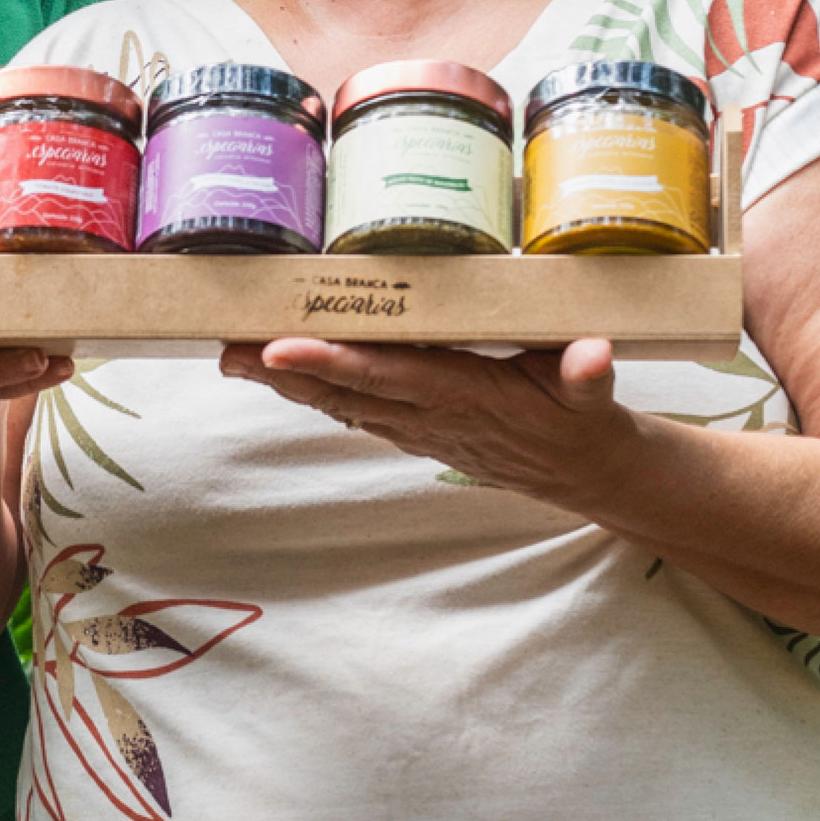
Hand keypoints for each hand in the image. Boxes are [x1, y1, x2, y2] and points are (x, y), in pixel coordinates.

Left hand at [220, 336, 637, 509]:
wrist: (586, 473)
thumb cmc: (583, 420)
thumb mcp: (592, 396)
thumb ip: (587, 374)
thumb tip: (593, 354)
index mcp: (464, 395)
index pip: (387, 375)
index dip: (333, 362)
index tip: (280, 347)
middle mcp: (429, 414)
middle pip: (344, 391)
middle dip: (284, 371)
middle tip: (226, 348)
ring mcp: (417, 426)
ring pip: (340, 401)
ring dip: (286, 382)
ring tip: (230, 356)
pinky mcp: (415, 428)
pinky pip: (353, 408)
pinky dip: (313, 391)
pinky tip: (275, 374)